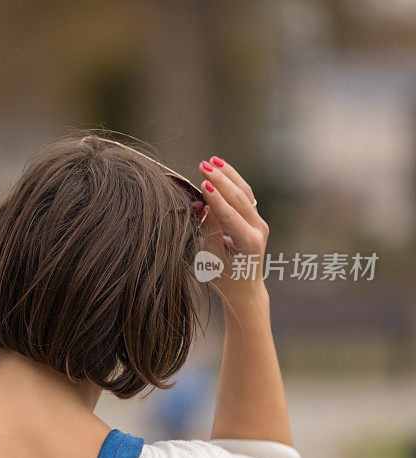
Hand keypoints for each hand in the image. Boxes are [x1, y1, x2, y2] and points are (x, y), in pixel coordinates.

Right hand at [198, 157, 269, 308]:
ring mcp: (260, 223)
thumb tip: (204, 205)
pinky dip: (233, 181)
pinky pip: (245, 196)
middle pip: (239, 198)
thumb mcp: (212, 259)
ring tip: (212, 160)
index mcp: (249, 243)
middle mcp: (259, 230)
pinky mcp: (256, 219)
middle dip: (220, 180)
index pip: (230, 215)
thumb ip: (210, 232)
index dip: (215, 199)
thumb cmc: (225, 279)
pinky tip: (222, 168)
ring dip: (228, 175)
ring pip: (244, 193)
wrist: (245, 290)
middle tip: (202, 165)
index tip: (202, 183)